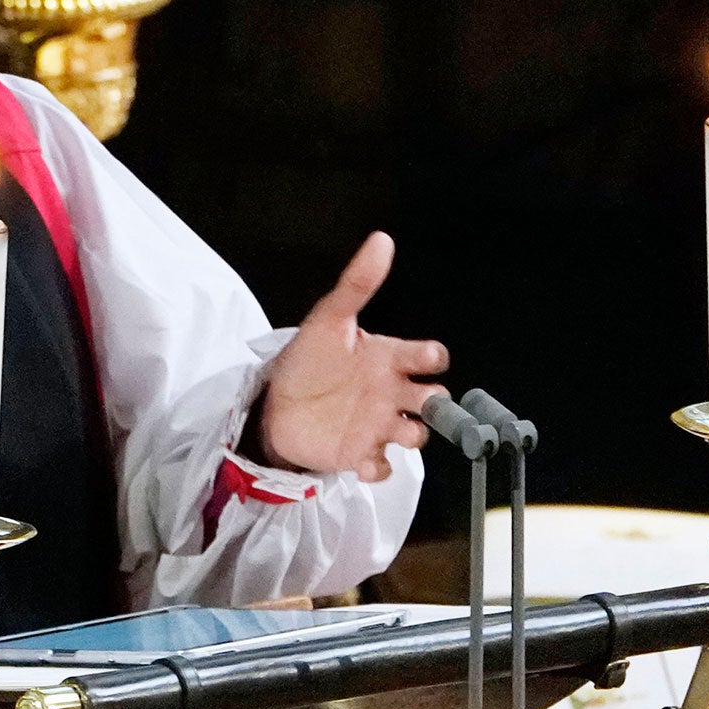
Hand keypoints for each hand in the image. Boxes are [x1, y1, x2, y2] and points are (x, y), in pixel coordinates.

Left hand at [257, 232, 447, 481]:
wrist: (273, 402)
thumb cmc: (307, 359)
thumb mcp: (329, 317)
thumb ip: (357, 282)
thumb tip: (381, 240)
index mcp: (389, 358)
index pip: (430, 357)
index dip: (431, 357)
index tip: (421, 357)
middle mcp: (391, 392)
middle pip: (435, 400)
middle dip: (436, 403)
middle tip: (420, 401)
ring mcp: (378, 424)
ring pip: (415, 435)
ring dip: (410, 434)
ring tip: (390, 429)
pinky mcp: (359, 453)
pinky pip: (384, 467)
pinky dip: (380, 467)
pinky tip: (363, 460)